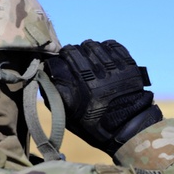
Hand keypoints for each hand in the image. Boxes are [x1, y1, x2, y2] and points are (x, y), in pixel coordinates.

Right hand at [44, 39, 161, 154]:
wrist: (128, 127)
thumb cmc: (95, 124)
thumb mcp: (70, 115)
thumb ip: (55, 95)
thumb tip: (45, 75)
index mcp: (80, 87)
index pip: (62, 59)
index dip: (60, 58)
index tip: (60, 60)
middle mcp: (94, 75)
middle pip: (76, 50)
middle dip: (72, 52)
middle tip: (74, 57)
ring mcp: (112, 69)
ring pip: (93, 45)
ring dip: (89, 49)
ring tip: (90, 57)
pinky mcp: (127, 65)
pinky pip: (112, 46)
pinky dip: (106, 48)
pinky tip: (104, 55)